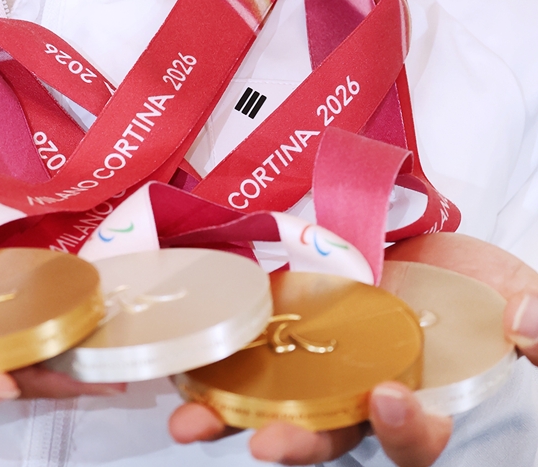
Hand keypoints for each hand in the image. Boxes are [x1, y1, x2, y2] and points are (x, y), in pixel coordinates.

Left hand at [168, 232, 537, 464]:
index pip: (417, 435)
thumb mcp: (520, 295)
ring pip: (275, 397)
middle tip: (269, 444)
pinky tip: (179, 363)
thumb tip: (529, 329)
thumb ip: (534, 321)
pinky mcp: (284, 312)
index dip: (407, 431)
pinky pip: (245, 343)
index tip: (392, 401)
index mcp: (425, 395)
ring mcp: (320, 354)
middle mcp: (363, 388)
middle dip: (301, 441)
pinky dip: (211, 356)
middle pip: (333, 430)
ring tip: (191, 422)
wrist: (430, 238)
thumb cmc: (482, 285)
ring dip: (231, 413)